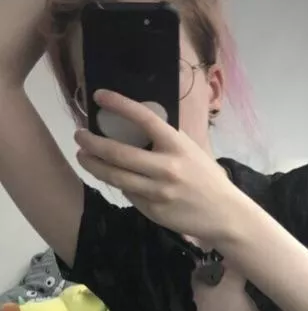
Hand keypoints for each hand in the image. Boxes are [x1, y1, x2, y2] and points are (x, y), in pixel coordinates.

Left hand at [75, 91, 246, 247]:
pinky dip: (117, 183)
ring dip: (94, 164)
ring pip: (115, 177)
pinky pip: (128, 194)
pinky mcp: (153, 210)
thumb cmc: (206, 178)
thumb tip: (132, 126)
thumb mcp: (190, 150)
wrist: (224, 214)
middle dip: (92, 142)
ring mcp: (158, 191)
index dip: (119, 104)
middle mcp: (166, 167)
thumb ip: (165, 140)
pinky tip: (112, 176)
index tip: (99, 96)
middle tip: (80, 135)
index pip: (143, 118)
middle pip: (118, 152)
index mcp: (177, 145)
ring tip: (83, 156)